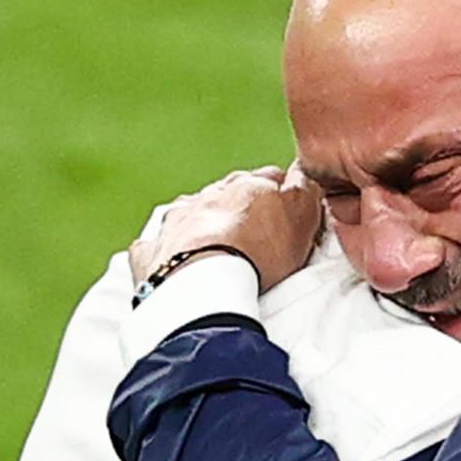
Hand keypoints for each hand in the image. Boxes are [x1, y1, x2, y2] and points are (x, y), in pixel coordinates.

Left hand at [129, 165, 321, 290]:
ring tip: (222, 258)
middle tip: (259, 242)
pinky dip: (169, 250)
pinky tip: (179, 264)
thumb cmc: (258, 254)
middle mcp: (209, 196)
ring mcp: (179, 220)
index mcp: (247, 185)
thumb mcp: (302, 216)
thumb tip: (305, 174)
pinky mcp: (155, 250)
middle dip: (243, 211)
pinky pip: (161, 244)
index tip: (289, 217)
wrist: (205, 285)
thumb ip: (305, 188)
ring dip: (207, 228)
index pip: (271, 179)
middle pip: (231, 195)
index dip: (283, 197)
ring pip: (195, 214)